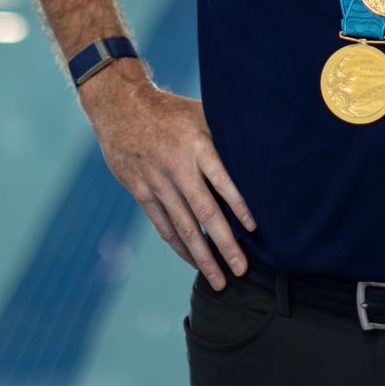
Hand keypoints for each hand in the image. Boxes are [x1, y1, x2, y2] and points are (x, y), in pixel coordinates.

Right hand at [81, 69, 256, 289]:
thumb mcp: (202, 112)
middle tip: (242, 270)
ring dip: (202, 256)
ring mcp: (157, 181)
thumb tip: (264, 149)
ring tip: (219, 279)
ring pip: (183, 226)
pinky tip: (193, 261)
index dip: (239, 206)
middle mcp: (177, 167)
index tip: (255, 230)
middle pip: (205, 213)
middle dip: (225, 245)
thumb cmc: (171, 110)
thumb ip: (226, 135)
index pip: (223, 181)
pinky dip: (179, 245)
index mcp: (198, 145)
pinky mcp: (140, 190)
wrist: (120, 106)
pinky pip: (163, 224)